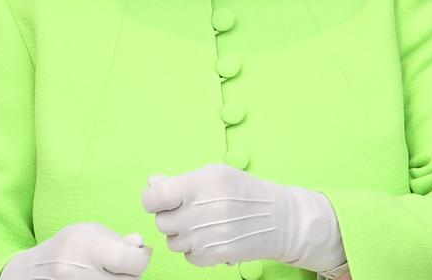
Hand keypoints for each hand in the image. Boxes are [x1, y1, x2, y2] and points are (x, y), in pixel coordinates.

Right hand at [0, 223, 151, 279]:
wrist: (30, 273)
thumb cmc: (62, 248)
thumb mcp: (85, 232)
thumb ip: (114, 238)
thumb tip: (140, 245)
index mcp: (84, 247)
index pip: (132, 261)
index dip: (141, 257)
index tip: (138, 253)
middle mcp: (80, 272)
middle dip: (131, 272)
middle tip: (119, 264)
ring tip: (106, 272)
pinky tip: (99, 279)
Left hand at [140, 164, 345, 272]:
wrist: (280, 219)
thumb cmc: (244, 191)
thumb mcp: (214, 174)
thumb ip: (180, 180)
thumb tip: (152, 183)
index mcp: (198, 185)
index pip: (153, 198)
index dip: (153, 199)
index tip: (162, 199)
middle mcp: (201, 211)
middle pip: (161, 222)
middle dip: (170, 217)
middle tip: (189, 211)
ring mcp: (208, 236)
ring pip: (172, 242)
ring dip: (182, 235)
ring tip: (202, 224)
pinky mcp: (216, 256)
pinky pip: (188, 257)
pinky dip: (195, 250)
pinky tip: (211, 237)